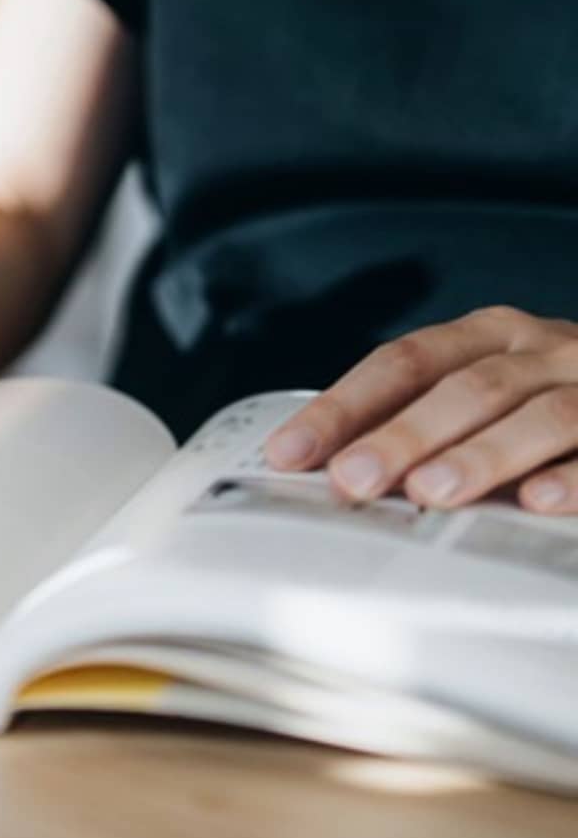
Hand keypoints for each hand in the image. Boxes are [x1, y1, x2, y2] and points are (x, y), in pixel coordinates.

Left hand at [264, 306, 577, 512]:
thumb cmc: (543, 399)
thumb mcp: (482, 390)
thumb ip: (415, 419)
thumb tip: (323, 470)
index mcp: (488, 335)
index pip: (403, 362)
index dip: (343, 406)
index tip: (289, 452)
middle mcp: (543, 350)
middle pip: (468, 388)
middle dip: (404, 434)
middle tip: (354, 479)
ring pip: (540, 415)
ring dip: (481, 455)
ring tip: (429, 492)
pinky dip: (574, 477)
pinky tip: (537, 501)